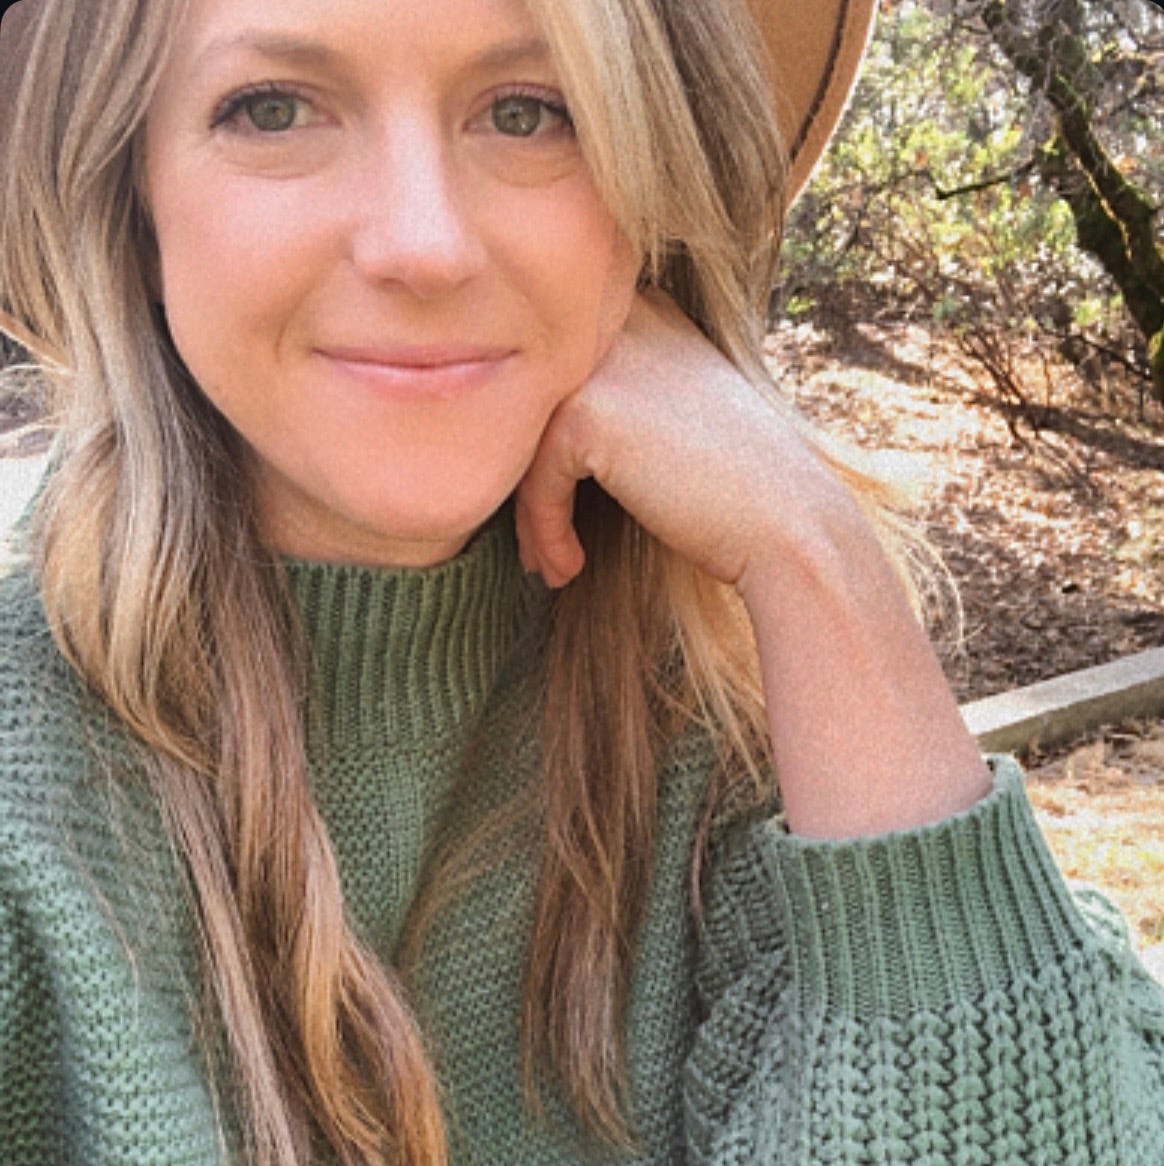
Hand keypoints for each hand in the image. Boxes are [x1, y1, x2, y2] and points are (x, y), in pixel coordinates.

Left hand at [515, 289, 990, 838]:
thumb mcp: (674, 414)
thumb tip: (526, 434)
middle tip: (538, 546)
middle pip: (532, 404)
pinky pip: (536, 478)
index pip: (557, 371)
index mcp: (645, 311)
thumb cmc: (735, 486)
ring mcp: (601, 361)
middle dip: (529, 481)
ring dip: (533, 515)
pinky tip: (568, 568)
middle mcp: (620, 320)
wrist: (789, 525)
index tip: (551, 507)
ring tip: (550, 564)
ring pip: (527, 443)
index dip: (544, 442)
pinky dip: (546, 530)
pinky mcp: (585, 412)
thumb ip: (616, 399)